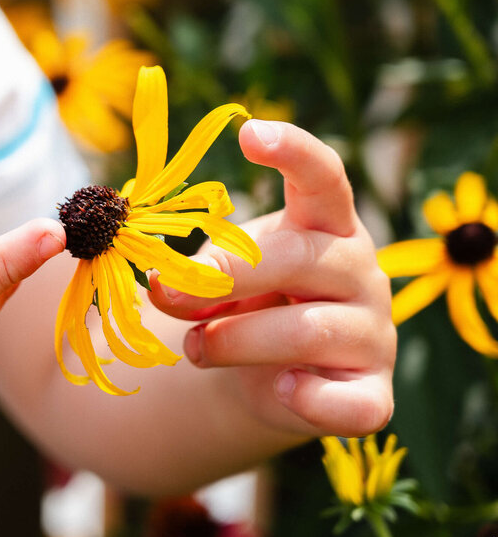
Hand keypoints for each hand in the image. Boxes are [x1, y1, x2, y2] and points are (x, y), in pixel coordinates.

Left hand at [147, 119, 395, 438]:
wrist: (268, 377)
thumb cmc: (243, 303)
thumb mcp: (213, 278)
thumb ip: (189, 275)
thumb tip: (162, 286)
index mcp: (323, 224)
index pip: (323, 176)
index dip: (293, 151)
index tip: (249, 131)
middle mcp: (359, 270)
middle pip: (296, 258)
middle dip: (222, 275)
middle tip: (162, 291)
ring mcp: (374, 333)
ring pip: (305, 331)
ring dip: (232, 340)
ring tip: (194, 347)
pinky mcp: (373, 395)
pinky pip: (348, 404)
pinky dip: (306, 399)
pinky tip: (281, 389)